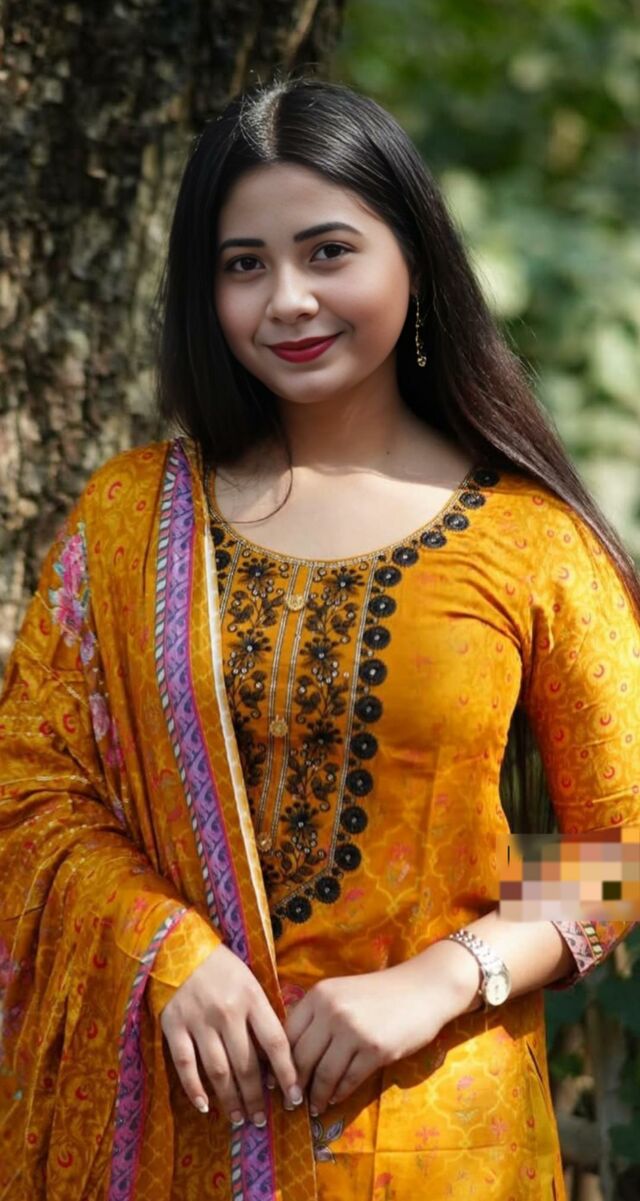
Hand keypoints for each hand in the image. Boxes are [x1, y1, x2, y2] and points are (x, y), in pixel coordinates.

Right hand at [160, 943, 303, 1126]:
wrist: (177, 947)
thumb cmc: (220, 967)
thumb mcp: (249, 982)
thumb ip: (261, 1014)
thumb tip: (277, 1056)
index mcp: (251, 997)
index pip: (275, 1042)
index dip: (287, 1073)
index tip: (294, 1098)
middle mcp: (227, 1012)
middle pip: (246, 1064)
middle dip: (256, 1097)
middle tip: (261, 1120)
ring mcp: (199, 1020)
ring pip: (218, 1070)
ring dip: (231, 1099)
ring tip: (239, 1118)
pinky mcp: (173, 1026)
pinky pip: (185, 1064)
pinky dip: (194, 1089)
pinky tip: (205, 1106)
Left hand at [282, 956, 458, 1116]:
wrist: (422, 988)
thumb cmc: (378, 994)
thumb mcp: (341, 994)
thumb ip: (317, 1017)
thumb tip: (290, 1055)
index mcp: (318, 995)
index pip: (287, 1034)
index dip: (277, 1063)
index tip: (273, 1082)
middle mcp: (332, 1011)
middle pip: (301, 1058)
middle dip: (293, 1085)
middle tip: (290, 1102)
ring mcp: (354, 1030)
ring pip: (323, 1074)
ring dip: (316, 1095)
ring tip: (313, 1107)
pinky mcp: (375, 1050)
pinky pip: (349, 1080)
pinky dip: (339, 1094)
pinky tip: (335, 1100)